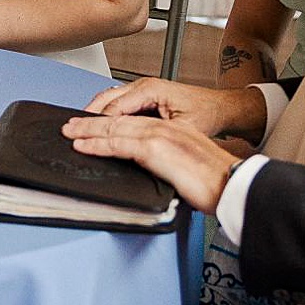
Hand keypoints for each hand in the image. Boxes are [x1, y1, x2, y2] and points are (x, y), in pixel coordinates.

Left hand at [60, 111, 243, 213]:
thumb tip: (158, 174)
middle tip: (72, 125)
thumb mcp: (190, 167)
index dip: (112, 122)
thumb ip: (170, 164)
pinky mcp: (153, 150)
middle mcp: (165, 128)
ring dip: (88, 130)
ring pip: (114, 129)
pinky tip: (82, 146)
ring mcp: (158, 136)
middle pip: (119, 121)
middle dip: (92, 122)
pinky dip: (96, 144)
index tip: (95, 125)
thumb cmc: (219, 182)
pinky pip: (117, 144)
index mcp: (174, 130)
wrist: (234, 184)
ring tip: (70, 132)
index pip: (134, 122)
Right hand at [86, 77, 268, 142]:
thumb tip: (134, 143)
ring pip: (109, 98)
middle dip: (88, 115)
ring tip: (78, 126)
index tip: (83, 136)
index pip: (115, 108)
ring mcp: (144, 88)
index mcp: (151, 89)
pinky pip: (118, 100)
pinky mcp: (145, 94)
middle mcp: (144, 85)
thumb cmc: (208, 114)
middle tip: (70, 128)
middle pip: (106, 99)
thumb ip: (156, 134)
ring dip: (94, 112)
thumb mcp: (182, 129)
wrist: (223, 107)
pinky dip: (105, 111)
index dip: (98, 124)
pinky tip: (98, 123)